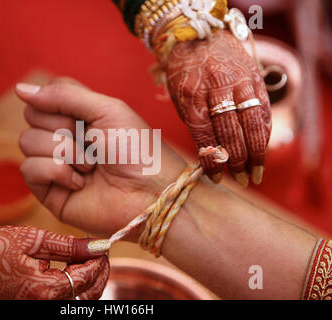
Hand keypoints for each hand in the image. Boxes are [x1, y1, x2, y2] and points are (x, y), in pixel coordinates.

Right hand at [0, 225, 108, 299]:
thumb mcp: (35, 240)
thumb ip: (69, 246)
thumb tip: (98, 246)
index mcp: (45, 289)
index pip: (86, 277)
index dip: (98, 260)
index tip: (101, 245)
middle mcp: (44, 304)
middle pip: (87, 295)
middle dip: (98, 273)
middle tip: (99, 253)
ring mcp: (39, 306)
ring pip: (78, 300)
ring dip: (89, 280)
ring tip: (87, 259)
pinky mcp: (34, 304)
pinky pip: (64, 299)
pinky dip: (75, 285)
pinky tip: (73, 268)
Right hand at [15, 78, 185, 239]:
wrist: (151, 194)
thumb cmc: (137, 150)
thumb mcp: (106, 109)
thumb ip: (64, 95)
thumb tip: (18, 88)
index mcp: (79, 116)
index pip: (45, 95)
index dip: (58, 101)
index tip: (82, 115)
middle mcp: (63, 138)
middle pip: (32, 116)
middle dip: (64, 127)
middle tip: (93, 142)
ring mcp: (54, 164)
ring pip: (27, 141)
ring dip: (64, 151)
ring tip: (91, 166)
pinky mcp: (49, 191)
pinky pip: (28, 169)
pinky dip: (56, 172)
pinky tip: (79, 183)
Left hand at [166, 29, 271, 186]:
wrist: (200, 36)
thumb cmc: (185, 73)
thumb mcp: (179, 98)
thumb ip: (194, 123)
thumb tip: (210, 155)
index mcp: (191, 95)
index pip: (204, 135)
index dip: (212, 160)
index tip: (216, 178)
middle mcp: (217, 88)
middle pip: (230, 132)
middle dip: (236, 161)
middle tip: (241, 180)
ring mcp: (239, 82)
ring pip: (251, 123)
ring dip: (256, 152)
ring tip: (256, 172)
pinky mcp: (254, 78)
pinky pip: (262, 110)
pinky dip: (264, 132)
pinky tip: (262, 148)